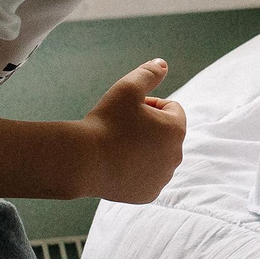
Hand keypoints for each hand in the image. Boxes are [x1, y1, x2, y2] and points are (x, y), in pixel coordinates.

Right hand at [82, 58, 186, 202]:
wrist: (83, 161)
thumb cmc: (105, 122)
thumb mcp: (126, 88)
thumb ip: (148, 74)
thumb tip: (163, 64)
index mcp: (176, 129)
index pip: (172, 109)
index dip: (149, 105)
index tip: (128, 111)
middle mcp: (176, 156)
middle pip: (166, 134)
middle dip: (149, 128)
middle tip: (121, 129)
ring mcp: (163, 178)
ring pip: (157, 156)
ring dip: (144, 149)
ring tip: (118, 147)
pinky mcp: (149, 194)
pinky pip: (147, 177)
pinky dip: (137, 171)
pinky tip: (119, 166)